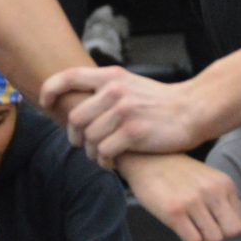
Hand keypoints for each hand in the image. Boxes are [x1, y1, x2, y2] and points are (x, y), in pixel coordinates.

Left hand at [41, 65, 210, 163]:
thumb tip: (79, 103)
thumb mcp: (132, 84)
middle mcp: (114, 91)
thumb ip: (107, 89)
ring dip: (92, 153)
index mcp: (112, 76)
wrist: (194, 110)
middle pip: (75, 118)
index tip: (46, 104)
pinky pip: (104, 152)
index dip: (50, 91)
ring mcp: (123, 111)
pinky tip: (114, 163)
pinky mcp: (133, 132)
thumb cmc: (163, 103)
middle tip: (84, 146)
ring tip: (103, 157)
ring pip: (89, 138)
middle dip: (75, 136)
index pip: (68, 77)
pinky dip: (105, 162)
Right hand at [116, 153, 240, 240]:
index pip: (240, 223)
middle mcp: (213, 191)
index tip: (213, 227)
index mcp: (225, 184)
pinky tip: (180, 229)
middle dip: (218, 238)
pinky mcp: (174, 211)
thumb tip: (233, 229)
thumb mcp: (209, 179)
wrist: (147, 159)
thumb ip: (223, 199)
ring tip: (190, 229)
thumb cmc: (178, 174)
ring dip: (201, 240)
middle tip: (203, 232)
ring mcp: (194, 201)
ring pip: (213, 239)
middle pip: (232, 233)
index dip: (227, 232)